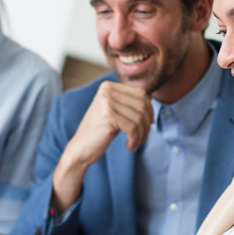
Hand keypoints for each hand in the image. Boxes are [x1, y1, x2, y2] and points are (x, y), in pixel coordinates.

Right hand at [52, 81, 151, 209]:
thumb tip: (152, 102)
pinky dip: (134, 140)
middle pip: (142, 104)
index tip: (148, 124)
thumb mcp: (115, 112)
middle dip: (147, 123)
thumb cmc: (100, 132)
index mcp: (108, 86)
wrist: (81, 148)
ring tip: (134, 143)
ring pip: (139, 117)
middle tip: (144, 137)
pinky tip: (129, 146)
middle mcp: (107, 90)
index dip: (149, 109)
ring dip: (141, 134)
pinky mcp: (108, 115)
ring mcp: (106, 101)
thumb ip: (129, 103)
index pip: (141, 93)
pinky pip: (132, 127)